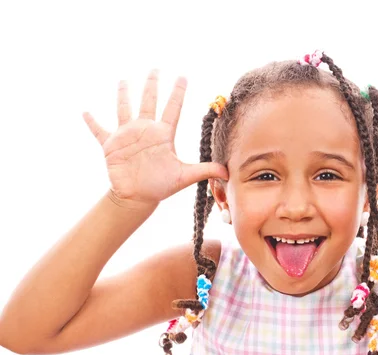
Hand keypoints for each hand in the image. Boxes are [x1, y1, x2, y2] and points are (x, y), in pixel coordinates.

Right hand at [83, 70, 228, 206]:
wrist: (138, 198)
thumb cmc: (161, 186)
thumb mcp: (185, 176)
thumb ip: (205, 170)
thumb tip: (228, 172)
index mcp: (163, 134)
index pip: (173, 108)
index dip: (178, 92)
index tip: (183, 76)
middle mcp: (146, 130)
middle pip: (149, 101)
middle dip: (152, 85)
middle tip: (155, 68)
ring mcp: (128, 136)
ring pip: (124, 109)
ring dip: (123, 95)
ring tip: (123, 81)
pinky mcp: (111, 145)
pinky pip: (99, 131)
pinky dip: (92, 122)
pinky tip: (85, 112)